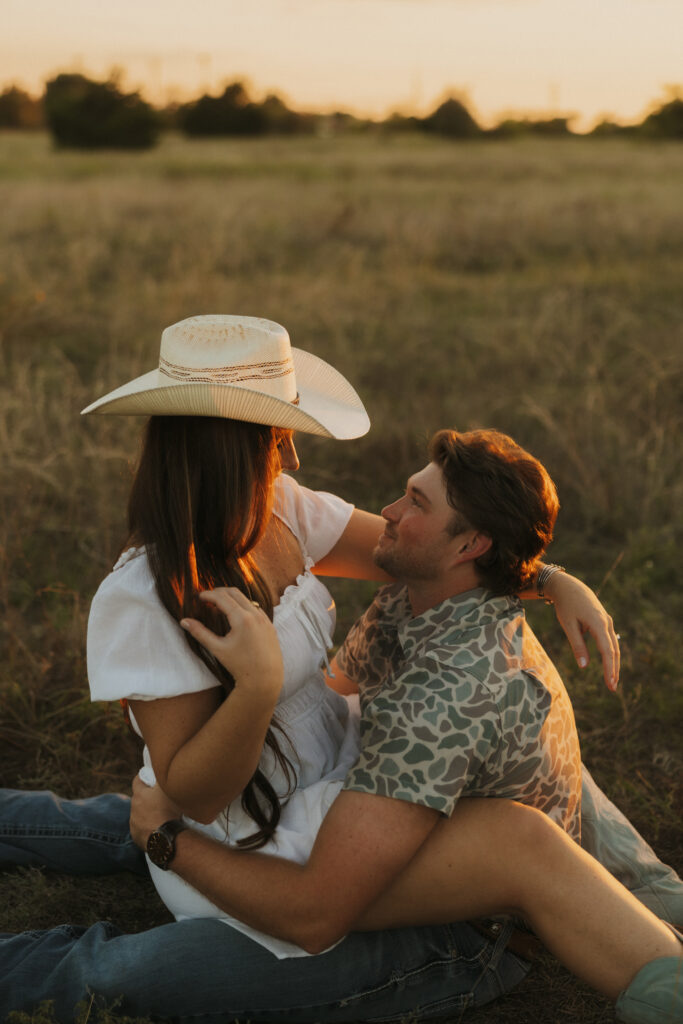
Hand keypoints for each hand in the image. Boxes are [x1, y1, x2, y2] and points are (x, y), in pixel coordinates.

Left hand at [130, 775, 181, 849]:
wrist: (167, 838)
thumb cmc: (169, 810)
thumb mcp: (169, 789)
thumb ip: (164, 777)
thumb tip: (162, 768)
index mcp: (139, 795)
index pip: (137, 780)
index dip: (143, 777)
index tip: (148, 776)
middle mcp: (133, 809)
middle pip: (139, 799)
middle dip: (147, 797)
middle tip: (160, 798)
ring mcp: (134, 824)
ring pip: (140, 815)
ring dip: (147, 814)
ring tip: (162, 816)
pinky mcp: (137, 838)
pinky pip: (142, 829)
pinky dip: (148, 827)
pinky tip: (159, 828)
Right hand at [180, 587, 283, 701]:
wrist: (265, 679)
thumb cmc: (240, 665)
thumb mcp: (217, 649)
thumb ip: (200, 633)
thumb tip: (184, 621)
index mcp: (242, 619)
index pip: (222, 597)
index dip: (208, 595)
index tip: (199, 596)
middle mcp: (255, 615)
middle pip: (235, 592)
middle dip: (219, 592)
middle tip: (207, 598)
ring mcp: (265, 619)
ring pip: (246, 599)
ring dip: (232, 599)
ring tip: (219, 607)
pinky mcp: (270, 625)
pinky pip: (255, 608)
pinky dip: (243, 606)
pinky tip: (235, 616)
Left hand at [545, 572, 619, 690]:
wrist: (569, 586)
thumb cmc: (566, 605)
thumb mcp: (568, 625)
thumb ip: (577, 645)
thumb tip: (584, 666)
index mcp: (598, 623)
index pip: (607, 651)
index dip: (609, 669)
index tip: (610, 684)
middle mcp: (606, 622)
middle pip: (614, 650)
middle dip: (613, 670)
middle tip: (612, 688)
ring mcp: (607, 621)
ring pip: (614, 646)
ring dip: (613, 663)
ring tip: (611, 680)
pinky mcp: (604, 621)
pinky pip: (610, 640)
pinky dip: (610, 654)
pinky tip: (609, 665)